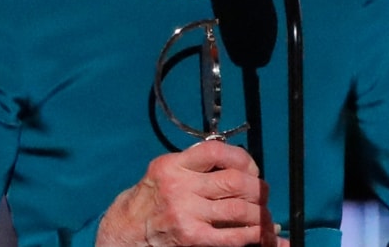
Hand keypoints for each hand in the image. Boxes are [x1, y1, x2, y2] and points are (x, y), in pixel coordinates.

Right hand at [96, 139, 287, 246]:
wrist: (123, 234)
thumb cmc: (147, 203)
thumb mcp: (163, 174)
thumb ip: (193, 166)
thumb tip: (235, 165)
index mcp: (173, 166)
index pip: (216, 151)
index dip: (242, 158)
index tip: (250, 167)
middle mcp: (180, 187)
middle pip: (234, 181)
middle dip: (257, 188)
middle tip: (263, 194)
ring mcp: (186, 214)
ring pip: (240, 208)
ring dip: (260, 213)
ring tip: (264, 216)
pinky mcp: (192, 238)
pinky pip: (233, 235)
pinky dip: (252, 234)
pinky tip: (258, 233)